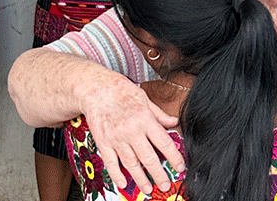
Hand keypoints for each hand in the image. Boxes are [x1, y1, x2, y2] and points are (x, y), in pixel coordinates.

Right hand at [81, 76, 184, 193]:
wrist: (96, 89)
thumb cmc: (121, 92)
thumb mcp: (145, 99)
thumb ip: (160, 114)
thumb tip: (174, 122)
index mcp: (145, 119)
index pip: (164, 142)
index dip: (174, 157)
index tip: (180, 167)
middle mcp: (132, 131)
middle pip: (149, 157)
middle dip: (159, 174)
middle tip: (165, 185)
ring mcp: (117, 138)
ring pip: (131, 163)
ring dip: (140, 178)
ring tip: (148, 188)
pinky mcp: (104, 142)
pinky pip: (111, 162)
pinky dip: (116, 175)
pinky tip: (124, 183)